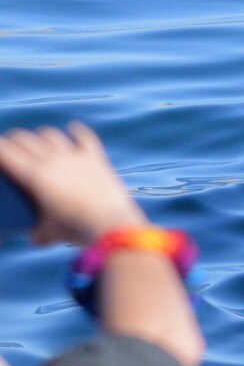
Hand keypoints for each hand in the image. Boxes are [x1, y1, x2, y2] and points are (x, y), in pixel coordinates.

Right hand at [0, 123, 146, 246]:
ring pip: (50, 135)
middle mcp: (52, 160)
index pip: (6, 151)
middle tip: (9, 146)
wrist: (111, 224)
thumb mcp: (48, 233)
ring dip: (40, 136)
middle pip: (24, 138)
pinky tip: (73, 129)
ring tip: (37, 141)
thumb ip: (36, 232)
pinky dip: (77, 132)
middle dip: (13, 140)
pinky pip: (84, 137)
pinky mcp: (96, 158)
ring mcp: (75, 156)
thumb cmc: (75, 230)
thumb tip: (34, 236)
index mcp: (33, 175)